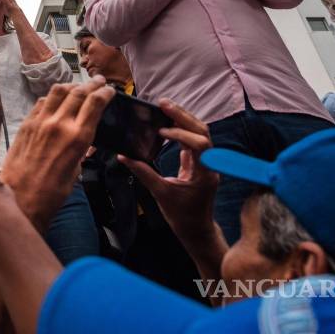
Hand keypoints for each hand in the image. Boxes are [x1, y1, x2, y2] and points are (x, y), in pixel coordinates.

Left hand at [0, 78, 115, 226]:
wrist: (18, 200)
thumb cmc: (51, 193)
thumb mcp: (76, 172)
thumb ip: (81, 150)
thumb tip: (87, 140)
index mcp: (77, 137)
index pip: (95, 102)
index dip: (105, 92)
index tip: (110, 90)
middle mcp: (59, 124)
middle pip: (78, 92)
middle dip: (92, 84)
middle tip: (99, 81)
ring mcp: (40, 122)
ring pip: (58, 91)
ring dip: (71, 86)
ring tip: (78, 87)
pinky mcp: (25, 124)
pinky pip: (41, 102)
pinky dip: (52, 98)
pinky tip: (56, 101)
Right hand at [118, 99, 219, 241]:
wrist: (196, 230)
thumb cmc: (182, 216)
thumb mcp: (161, 193)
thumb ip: (143, 172)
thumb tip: (124, 156)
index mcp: (205, 173)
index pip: (200, 144)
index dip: (181, 134)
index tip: (161, 131)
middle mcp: (210, 164)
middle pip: (202, 131)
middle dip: (183, 116)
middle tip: (163, 104)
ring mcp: (206, 162)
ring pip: (200, 133)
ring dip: (183, 119)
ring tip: (164, 108)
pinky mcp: (199, 162)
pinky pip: (194, 140)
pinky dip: (181, 130)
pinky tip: (167, 123)